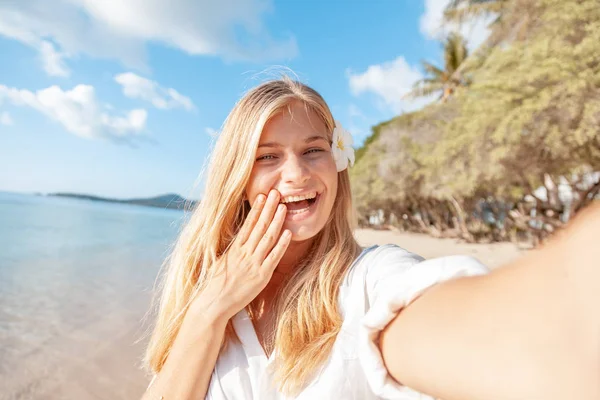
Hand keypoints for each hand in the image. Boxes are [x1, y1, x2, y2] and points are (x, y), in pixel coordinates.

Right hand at [192, 189, 290, 320]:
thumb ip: (233, 252)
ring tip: (284, 207)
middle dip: (269, 208)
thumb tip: (240, 242)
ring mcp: (253, 263)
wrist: (214, 303)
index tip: (263, 196)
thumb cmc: (215, 285)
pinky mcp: (261, 275)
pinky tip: (288, 232)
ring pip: (268, 237)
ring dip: (277, 221)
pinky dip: (281, 244)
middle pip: (259, 226)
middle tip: (277, 193)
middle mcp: (244, 253)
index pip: (248, 224)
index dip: (257, 209)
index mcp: (234, 249)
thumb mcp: (222, 263)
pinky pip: (274, 257)